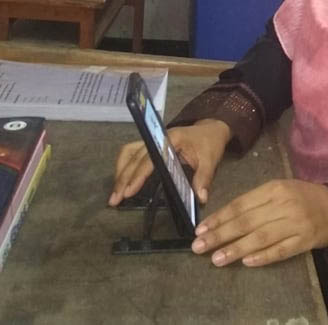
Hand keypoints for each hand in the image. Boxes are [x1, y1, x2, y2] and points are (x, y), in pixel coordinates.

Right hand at [108, 119, 230, 205]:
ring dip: (120, 172)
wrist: (212, 128)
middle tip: (114, 199)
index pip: (149, 159)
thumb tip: (200, 199)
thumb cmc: (210, 142)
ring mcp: (153, 139)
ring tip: (115, 193)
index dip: (138, 175)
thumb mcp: (210, 160)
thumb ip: (204, 178)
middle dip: (122, 178)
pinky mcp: (151, 144)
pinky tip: (122, 181)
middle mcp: (158, 137)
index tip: (128, 192)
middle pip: (133, 157)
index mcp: (171, 139)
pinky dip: (125, 166)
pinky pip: (132, 153)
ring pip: (128, 153)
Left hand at [192, 179, 327, 266]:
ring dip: (236, 249)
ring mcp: (295, 223)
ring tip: (217, 258)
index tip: (200, 229)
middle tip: (199, 247)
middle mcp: (283, 205)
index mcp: (274, 189)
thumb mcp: (279, 190)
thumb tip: (223, 217)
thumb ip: (255, 201)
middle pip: (246, 222)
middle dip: (220, 235)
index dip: (219, 218)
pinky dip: (263, 257)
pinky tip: (246, 262)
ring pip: (260, 237)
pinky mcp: (305, 240)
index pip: (240, 204)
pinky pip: (281, 250)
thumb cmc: (301, 197)